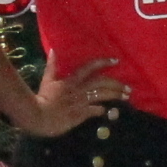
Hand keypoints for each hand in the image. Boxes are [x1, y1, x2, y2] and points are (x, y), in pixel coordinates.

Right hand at [9, 54, 123, 137]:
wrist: (38, 116)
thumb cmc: (41, 98)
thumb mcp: (47, 80)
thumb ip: (52, 66)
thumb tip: (53, 50)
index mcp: (71, 80)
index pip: (89, 67)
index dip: (103, 63)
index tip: (116, 61)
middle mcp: (79, 90)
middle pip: (102, 83)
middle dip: (116, 84)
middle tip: (128, 87)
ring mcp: (81, 102)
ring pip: (102, 96)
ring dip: (115, 95)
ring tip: (125, 96)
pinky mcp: (80, 115)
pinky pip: (95, 111)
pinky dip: (102, 110)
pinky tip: (106, 110)